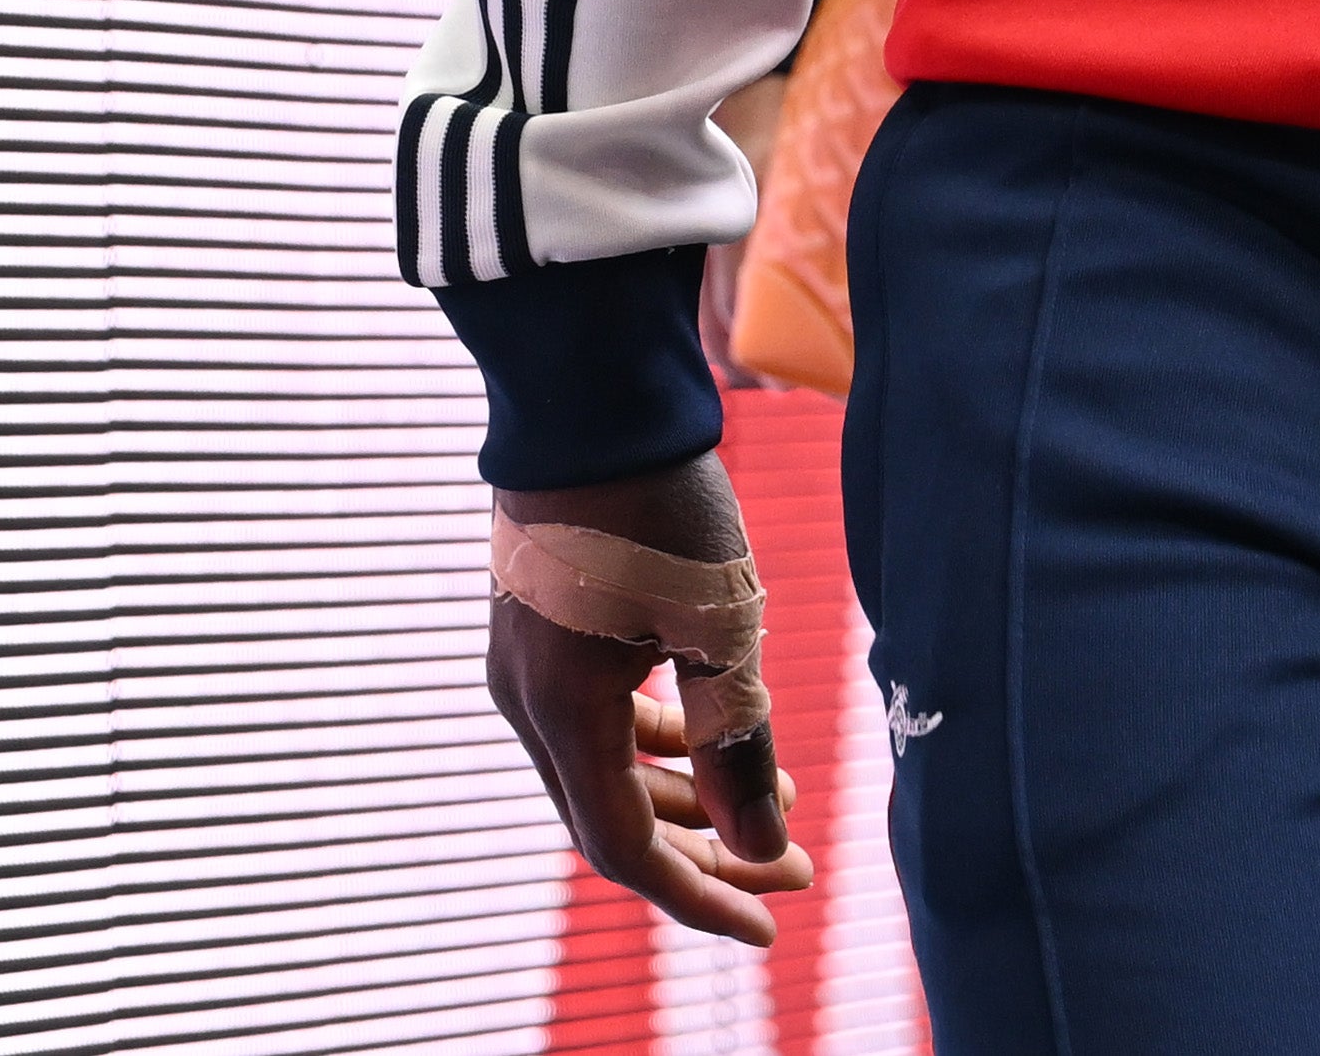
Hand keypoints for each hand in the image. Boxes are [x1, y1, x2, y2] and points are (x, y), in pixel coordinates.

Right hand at [487, 458, 814, 943]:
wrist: (591, 396)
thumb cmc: (659, 510)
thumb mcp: (718, 629)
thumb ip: (738, 746)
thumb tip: (765, 852)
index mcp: (562, 716)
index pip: (626, 849)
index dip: (700, 895)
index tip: (771, 922)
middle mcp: (528, 701)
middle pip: (613, 816)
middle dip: (707, 850)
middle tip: (792, 870)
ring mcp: (529, 662)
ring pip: (606, 764)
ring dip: (687, 790)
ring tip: (775, 797)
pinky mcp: (545, 625)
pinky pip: (598, 714)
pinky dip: (658, 736)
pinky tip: (714, 723)